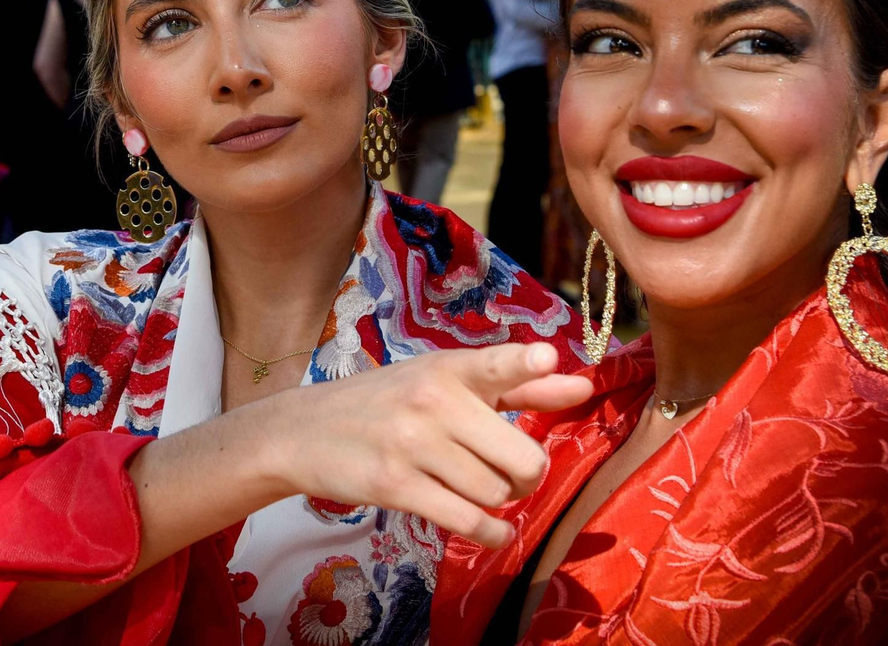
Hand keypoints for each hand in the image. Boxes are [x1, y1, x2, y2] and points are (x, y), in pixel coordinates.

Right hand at [257, 342, 591, 547]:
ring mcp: (412, 444)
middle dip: (527, 477)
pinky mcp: (395, 485)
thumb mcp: (446, 380)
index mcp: (448, 368)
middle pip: (521, 458)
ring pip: (496, 493)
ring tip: (477, 489)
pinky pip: (466, 520)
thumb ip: (518, 384)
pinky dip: (489, 532)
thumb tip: (583, 385)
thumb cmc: (389, 402)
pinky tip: (490, 528)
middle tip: (512, 473)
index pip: (494, 363)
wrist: (304, 431)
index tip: (546, 355)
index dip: (524, 361)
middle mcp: (432, 401)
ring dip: (498, 501)